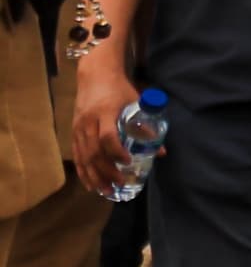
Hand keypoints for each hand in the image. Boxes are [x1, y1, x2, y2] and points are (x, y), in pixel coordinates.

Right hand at [70, 47, 134, 194]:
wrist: (95, 76)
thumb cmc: (119, 89)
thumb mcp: (136, 102)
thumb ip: (147, 125)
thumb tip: (160, 151)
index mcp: (105, 112)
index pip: (107, 137)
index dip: (117, 152)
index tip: (128, 162)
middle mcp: (88, 121)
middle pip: (94, 151)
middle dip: (106, 170)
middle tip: (120, 183)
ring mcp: (78, 127)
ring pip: (83, 156)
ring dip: (94, 176)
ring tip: (106, 191)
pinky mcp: (73, 131)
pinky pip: (77, 155)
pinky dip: (83, 171)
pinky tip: (90, 184)